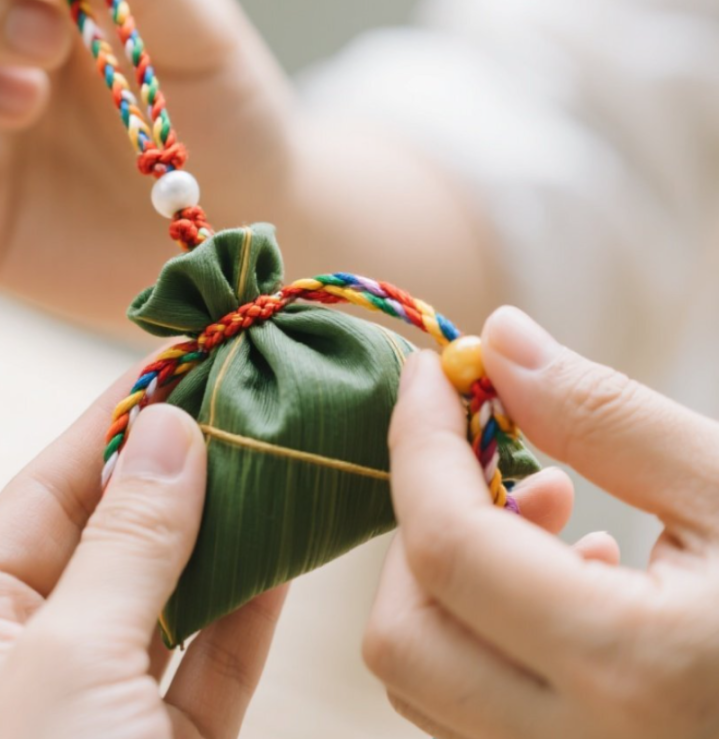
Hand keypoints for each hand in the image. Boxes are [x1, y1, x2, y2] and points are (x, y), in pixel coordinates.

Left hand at [0, 362, 286, 738]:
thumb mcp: (73, 660)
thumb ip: (128, 543)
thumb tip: (170, 428)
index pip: (42, 494)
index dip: (109, 423)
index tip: (171, 361)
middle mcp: (28, 663)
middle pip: (108, 539)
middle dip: (172, 472)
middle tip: (235, 398)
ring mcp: (101, 706)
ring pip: (167, 597)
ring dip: (220, 533)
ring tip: (269, 455)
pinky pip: (213, 659)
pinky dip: (249, 607)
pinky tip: (283, 548)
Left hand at [362, 306, 718, 738]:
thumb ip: (609, 415)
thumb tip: (502, 336)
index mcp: (634, 675)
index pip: (446, 544)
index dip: (417, 438)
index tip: (433, 373)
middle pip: (403, 635)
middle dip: (426, 526)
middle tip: (506, 463)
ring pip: (430, 683)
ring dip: (458, 581)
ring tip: (561, 518)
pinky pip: (480, 721)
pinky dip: (492, 638)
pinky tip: (587, 587)